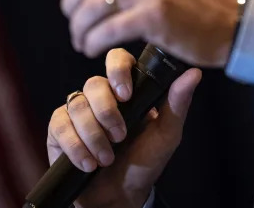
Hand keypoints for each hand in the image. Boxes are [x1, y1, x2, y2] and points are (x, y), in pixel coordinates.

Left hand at [15, 0, 239, 65]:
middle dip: (70, 12)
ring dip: (78, 33)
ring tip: (84, 44)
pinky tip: (95, 51)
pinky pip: (105, 33)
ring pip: (88, 11)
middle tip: (76, 30)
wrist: (232, 22)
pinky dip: (94, 45)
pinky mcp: (154, 15)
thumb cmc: (193, 5)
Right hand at [47, 48, 201, 207]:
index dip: (118, 70)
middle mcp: (101, 95)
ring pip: (77, 105)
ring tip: (106, 158)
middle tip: (120, 136)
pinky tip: (88, 163)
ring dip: (93, 135)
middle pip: (94, 83)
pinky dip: (75, 146)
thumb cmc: (145, 161)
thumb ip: (177, 103)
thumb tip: (194, 73)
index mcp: (129, 89)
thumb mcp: (167, 134)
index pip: (118, 59)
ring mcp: (79, 110)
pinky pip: (59, 125)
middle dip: (107, 112)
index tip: (126, 95)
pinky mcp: (59, 129)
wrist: (120, 195)